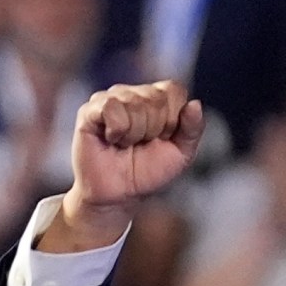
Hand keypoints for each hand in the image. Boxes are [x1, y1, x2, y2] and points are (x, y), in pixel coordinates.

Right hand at [43, 81, 204, 252]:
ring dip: (135, 134)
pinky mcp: (90, 111)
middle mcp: (133, 92)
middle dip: (154, 130)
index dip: (172, 120)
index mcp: (156, 97)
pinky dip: (117, 131)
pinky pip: (111, 107)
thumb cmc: (147, 172)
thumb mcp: (180, 154)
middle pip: (156, 99)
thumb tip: (195, 104)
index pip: (174, 90)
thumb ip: (193, 129)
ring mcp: (110, 99)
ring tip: (125, 144)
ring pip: (135, 104)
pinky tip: (111, 140)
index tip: (162, 139)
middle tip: (140, 145)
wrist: (118, 196)